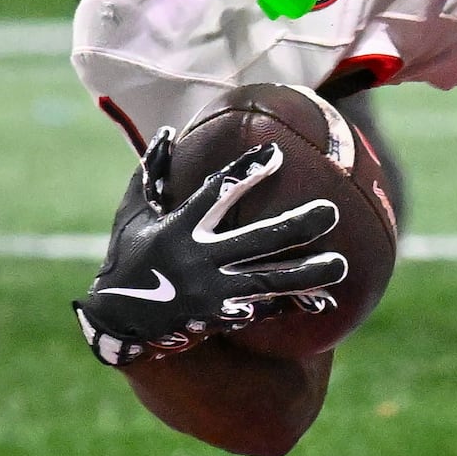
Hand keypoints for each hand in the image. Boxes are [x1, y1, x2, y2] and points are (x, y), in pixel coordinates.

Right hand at [73, 122, 360, 369]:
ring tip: (341, 265)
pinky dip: (292, 306)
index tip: (276, 154)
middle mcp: (197, 260)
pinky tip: (325, 302)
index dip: (246, 174)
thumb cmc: (127, 258)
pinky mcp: (219, 317)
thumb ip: (150, 174)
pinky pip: (262, 311)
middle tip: (331, 212)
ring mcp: (211, 293)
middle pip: (254, 241)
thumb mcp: (132, 215)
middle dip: (294, 227)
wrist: (115, 324)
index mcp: (177, 229)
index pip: (216, 195)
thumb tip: (166, 130)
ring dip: (306, 274)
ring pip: (267, 281)